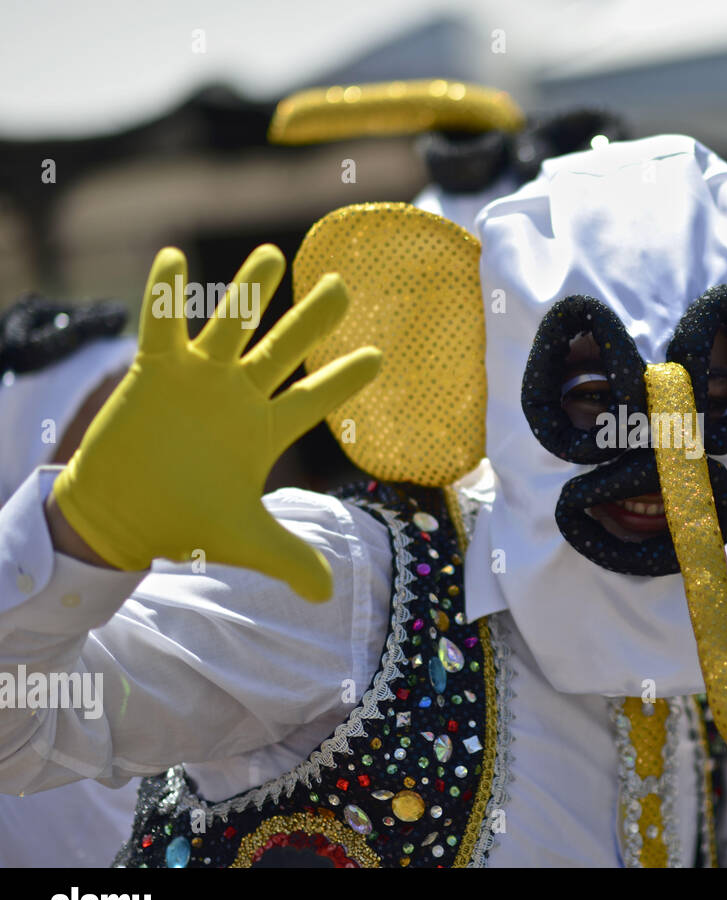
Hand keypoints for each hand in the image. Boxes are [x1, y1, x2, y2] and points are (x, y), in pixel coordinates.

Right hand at [50, 245, 381, 600]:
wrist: (121, 518)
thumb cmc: (183, 522)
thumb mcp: (246, 541)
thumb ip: (290, 559)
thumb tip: (327, 594)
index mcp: (265, 430)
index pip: (315, 399)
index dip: (346, 379)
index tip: (380, 357)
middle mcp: (237, 397)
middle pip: (283, 348)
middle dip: (313, 319)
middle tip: (344, 284)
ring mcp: (199, 380)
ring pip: (230, 326)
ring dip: (249, 291)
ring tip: (272, 254)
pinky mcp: (155, 373)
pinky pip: (161, 326)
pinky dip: (164, 294)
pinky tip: (173, 258)